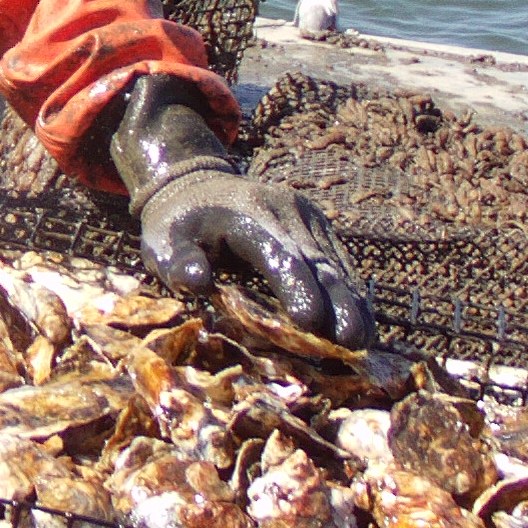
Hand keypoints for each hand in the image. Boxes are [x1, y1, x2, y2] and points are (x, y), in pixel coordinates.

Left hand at [110, 74, 371, 349]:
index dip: (296, 288)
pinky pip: (337, 261)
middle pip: (317, 262)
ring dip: (351, 302)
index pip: (278, 254)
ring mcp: (305, 215)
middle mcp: (285, 210)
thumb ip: (176, 261)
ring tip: (365, 341)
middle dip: (337, 304)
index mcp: (247, 214)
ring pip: (334, 263)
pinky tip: (362, 322)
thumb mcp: (162, 239)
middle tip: (352, 343)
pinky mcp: (316, 224)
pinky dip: (350, 291)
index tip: (311, 322)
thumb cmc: (177, 224)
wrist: (197, 184)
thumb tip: (195, 282)